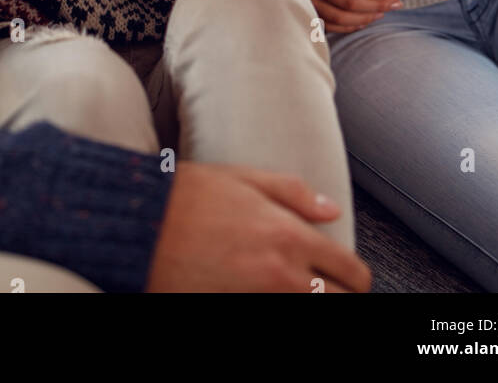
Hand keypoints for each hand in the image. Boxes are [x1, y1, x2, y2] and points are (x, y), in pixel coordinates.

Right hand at [147, 163, 370, 293]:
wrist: (139, 226)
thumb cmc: (187, 196)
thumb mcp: (243, 178)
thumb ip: (293, 193)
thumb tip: (331, 209)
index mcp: (289, 235)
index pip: (349, 271)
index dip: (358, 278)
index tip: (354, 279)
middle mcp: (281, 274)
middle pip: (338, 303)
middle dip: (342, 297)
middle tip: (332, 290)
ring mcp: (259, 300)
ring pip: (309, 313)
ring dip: (311, 302)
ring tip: (303, 291)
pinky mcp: (233, 310)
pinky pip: (274, 320)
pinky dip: (281, 309)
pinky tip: (271, 295)